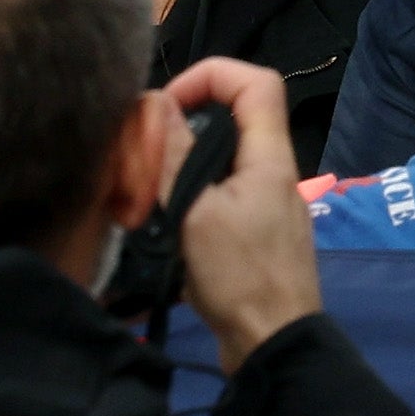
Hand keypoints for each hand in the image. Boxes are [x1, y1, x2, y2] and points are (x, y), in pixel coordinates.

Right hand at [159, 58, 319, 370]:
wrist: (271, 340)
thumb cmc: (239, 276)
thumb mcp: (197, 214)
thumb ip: (178, 160)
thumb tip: (159, 105)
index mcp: (270, 156)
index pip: (257, 82)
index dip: (212, 75)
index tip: (165, 103)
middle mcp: (273, 170)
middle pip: (234, 118)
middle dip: (185, 122)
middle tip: (141, 149)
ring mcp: (264, 200)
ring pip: (221, 158)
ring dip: (180, 164)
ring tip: (142, 186)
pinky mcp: (251, 229)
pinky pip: (218, 191)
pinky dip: (188, 195)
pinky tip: (158, 220)